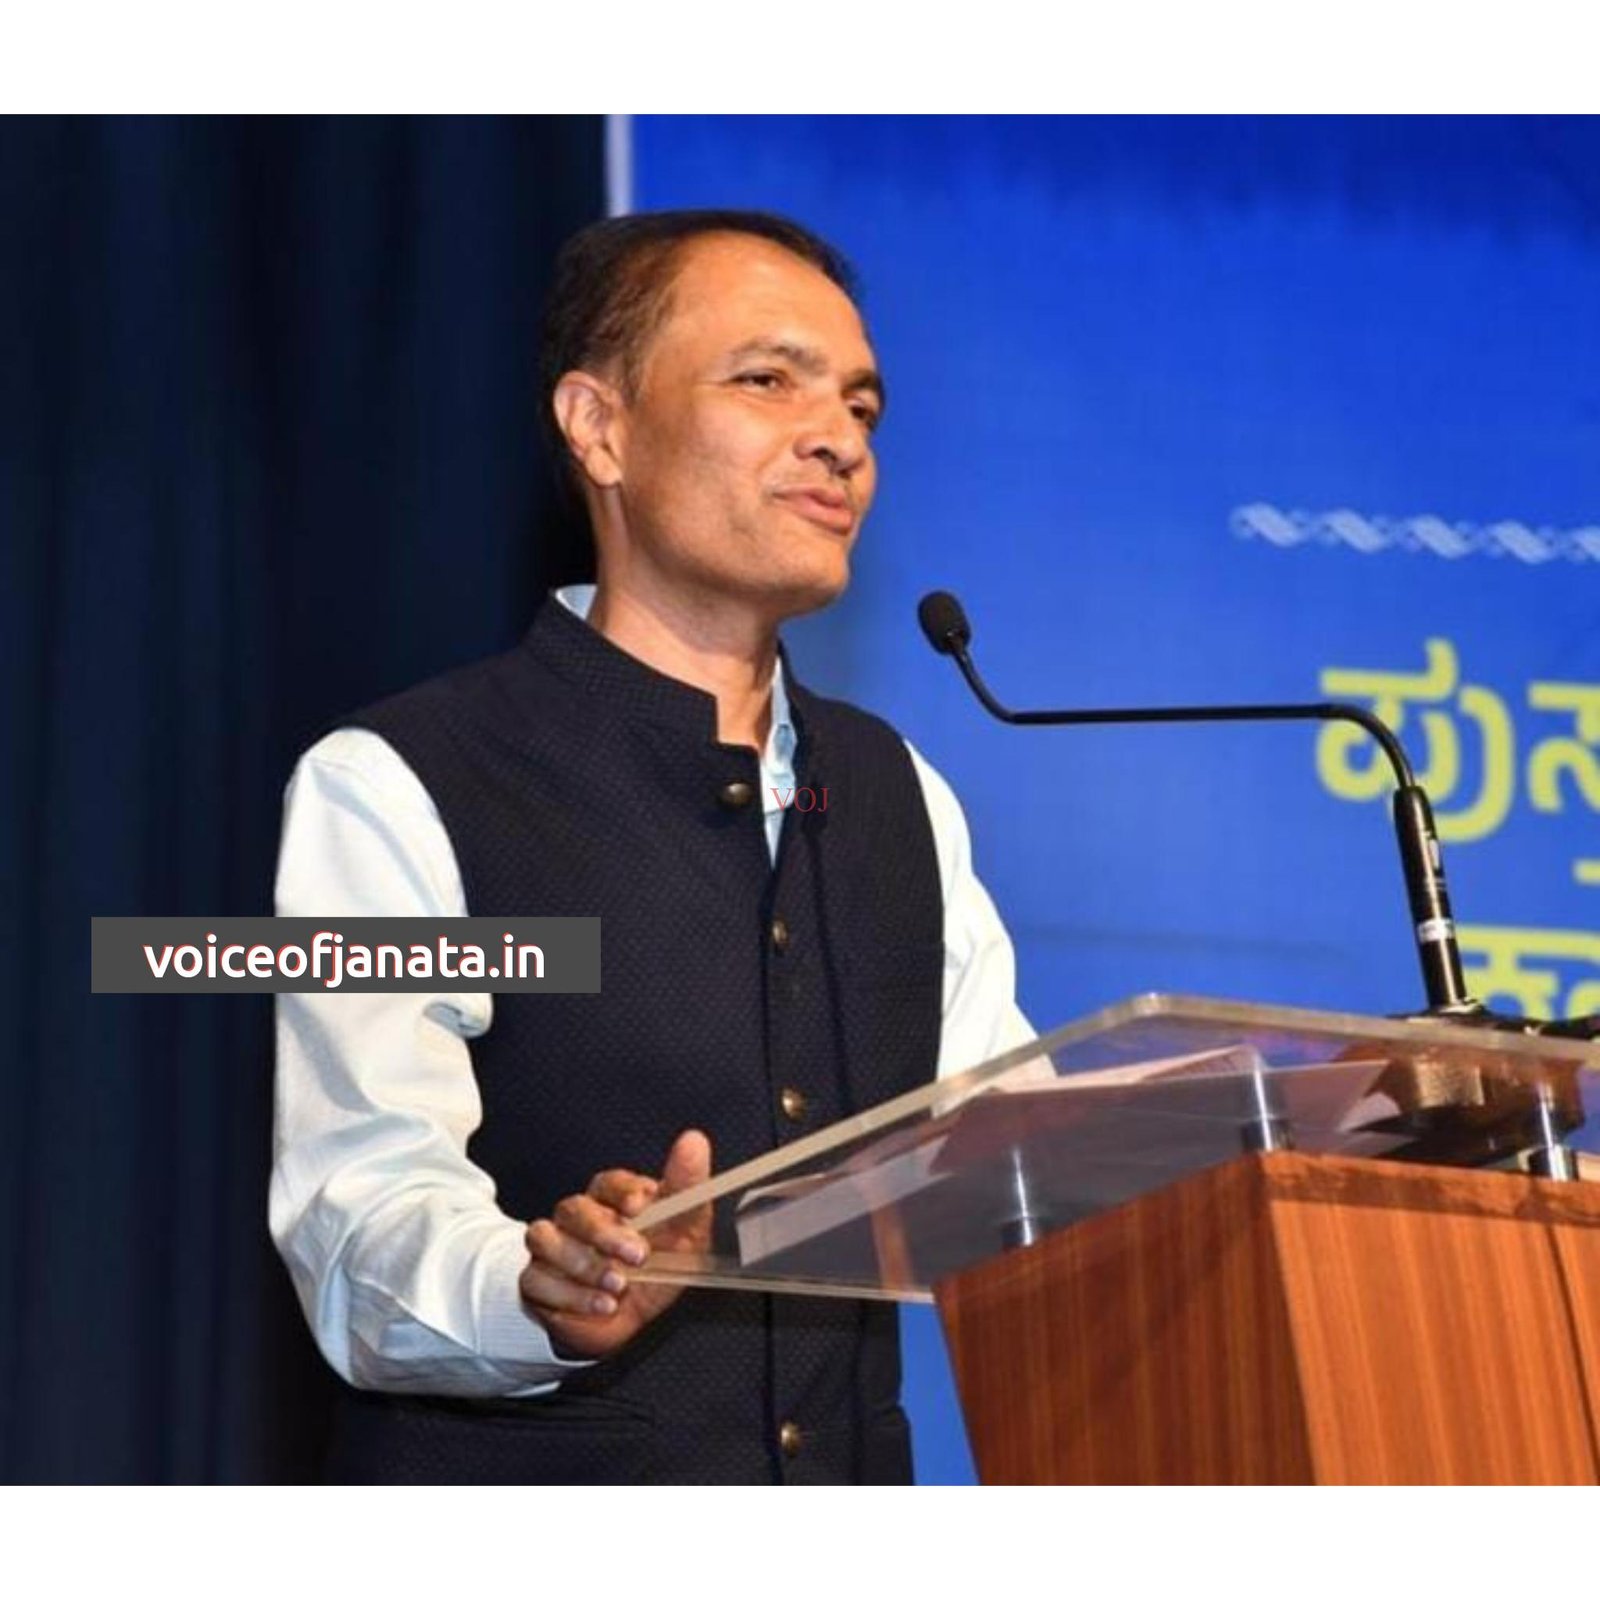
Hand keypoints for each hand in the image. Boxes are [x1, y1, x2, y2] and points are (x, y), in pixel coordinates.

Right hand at [519, 1128, 712, 1359]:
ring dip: (583, 1265)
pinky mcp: (536, 1281)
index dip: (621, 1192)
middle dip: (604, 1233)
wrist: (639, 1316)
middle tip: (637, 1255)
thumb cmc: (661, 1261)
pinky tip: (602, 1305)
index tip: (640, 1208)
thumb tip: (694, 1139)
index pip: (608, 1182)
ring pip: (545, 1240)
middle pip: (574, 1209)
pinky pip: (535, 1280)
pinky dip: (569, 1296)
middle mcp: (577, 1217)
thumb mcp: (687, 1226)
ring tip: (618, 1285)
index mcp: (611, 1198)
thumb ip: (688, 1183)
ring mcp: (552, 1248)